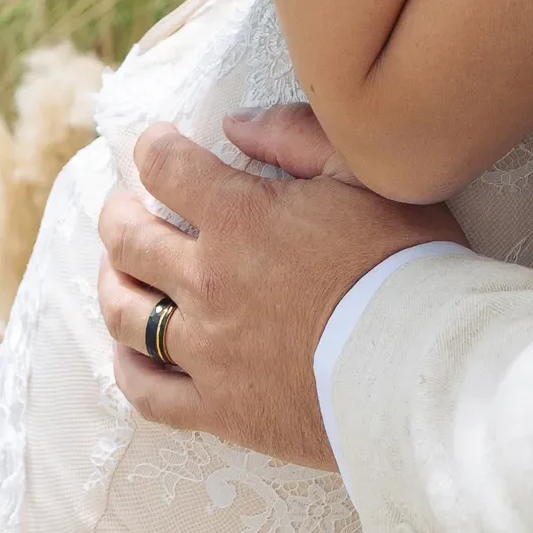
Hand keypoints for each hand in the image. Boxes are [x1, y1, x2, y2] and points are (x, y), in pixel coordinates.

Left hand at [95, 122, 462, 466]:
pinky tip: (129, 351)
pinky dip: (127, 368)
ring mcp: (207, 350)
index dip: (154, 147)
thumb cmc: (403, 260)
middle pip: (128, 240)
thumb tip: (235, 123)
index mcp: (240, 218)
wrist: (420, 365)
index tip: (158, 144)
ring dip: (112, 281)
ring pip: (126, 314)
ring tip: (118, 269)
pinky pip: (147, 393)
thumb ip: (295, 136)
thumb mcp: (364, 172)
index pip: (166, 168)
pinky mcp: (219, 409)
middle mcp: (208, 281)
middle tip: (125, 205)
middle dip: (118, 212)